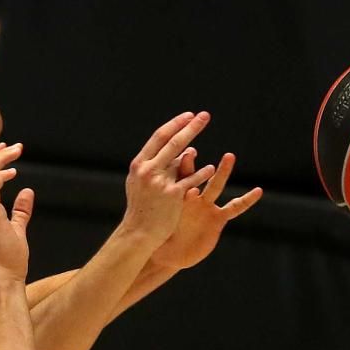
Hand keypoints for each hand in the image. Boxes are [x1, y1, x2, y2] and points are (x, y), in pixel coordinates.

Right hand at [0, 143, 33, 280]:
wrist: (6, 276)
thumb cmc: (10, 256)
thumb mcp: (17, 228)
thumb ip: (20, 210)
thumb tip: (27, 191)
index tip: (8, 149)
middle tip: (16, 146)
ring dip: (0, 160)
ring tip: (16, 152)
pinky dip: (0, 175)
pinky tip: (14, 173)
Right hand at [123, 112, 216, 245]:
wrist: (138, 233)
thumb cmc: (142, 209)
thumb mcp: (143, 184)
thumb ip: (161, 166)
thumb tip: (186, 151)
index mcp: (139, 164)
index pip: (159, 138)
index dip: (175, 125)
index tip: (188, 116)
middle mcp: (148, 169)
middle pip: (172, 142)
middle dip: (190, 127)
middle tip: (204, 116)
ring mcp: (160, 181)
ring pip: (182, 156)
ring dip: (197, 143)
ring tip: (211, 139)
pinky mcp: (173, 194)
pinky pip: (191, 180)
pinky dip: (201, 173)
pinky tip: (211, 168)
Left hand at [150, 149, 261, 269]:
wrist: (171, 255)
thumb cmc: (162, 236)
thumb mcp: (157, 218)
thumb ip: (154, 202)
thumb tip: (139, 184)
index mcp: (176, 194)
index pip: (178, 174)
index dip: (182, 163)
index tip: (186, 151)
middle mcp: (193, 196)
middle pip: (196, 175)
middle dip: (199, 161)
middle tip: (201, 145)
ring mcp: (206, 206)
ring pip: (215, 185)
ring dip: (222, 172)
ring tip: (229, 156)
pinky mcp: (218, 218)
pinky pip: (234, 208)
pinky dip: (246, 200)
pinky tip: (258, 191)